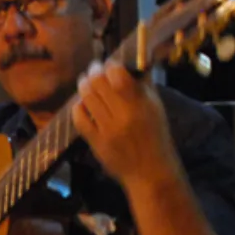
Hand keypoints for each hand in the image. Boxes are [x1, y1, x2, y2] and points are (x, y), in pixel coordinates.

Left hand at [72, 60, 178, 186]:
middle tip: (93, 68)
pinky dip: (77, 108)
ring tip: (85, 81)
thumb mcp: (156, 108)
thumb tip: (136, 63)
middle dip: (94, 72)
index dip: (110, 66)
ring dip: (84, 86)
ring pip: (87, 99)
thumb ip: (145, 86)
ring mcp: (107, 130)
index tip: (109, 63)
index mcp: (140, 105)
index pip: (119, 76)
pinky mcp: (95, 142)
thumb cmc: (156, 136)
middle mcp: (122, 116)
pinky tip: (81, 103)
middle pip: (99, 85)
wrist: (149, 171)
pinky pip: (79, 120)